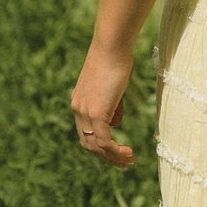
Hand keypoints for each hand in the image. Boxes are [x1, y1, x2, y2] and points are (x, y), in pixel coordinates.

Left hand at [71, 45, 135, 168]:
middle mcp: (78, 109)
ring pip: (95, 146)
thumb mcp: (113, 86)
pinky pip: (103, 141)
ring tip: (129, 160)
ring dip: (112, 157)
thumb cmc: (116, 59)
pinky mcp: (96, 113)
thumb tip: (116, 124)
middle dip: (106, 156)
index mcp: (79, 102)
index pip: (85, 132)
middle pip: (87, 144)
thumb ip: (112, 106)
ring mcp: (85, 112)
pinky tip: (127, 152)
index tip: (117, 150)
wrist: (112, 45)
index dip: (100, 145)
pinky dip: (114, 151)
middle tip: (125, 161)